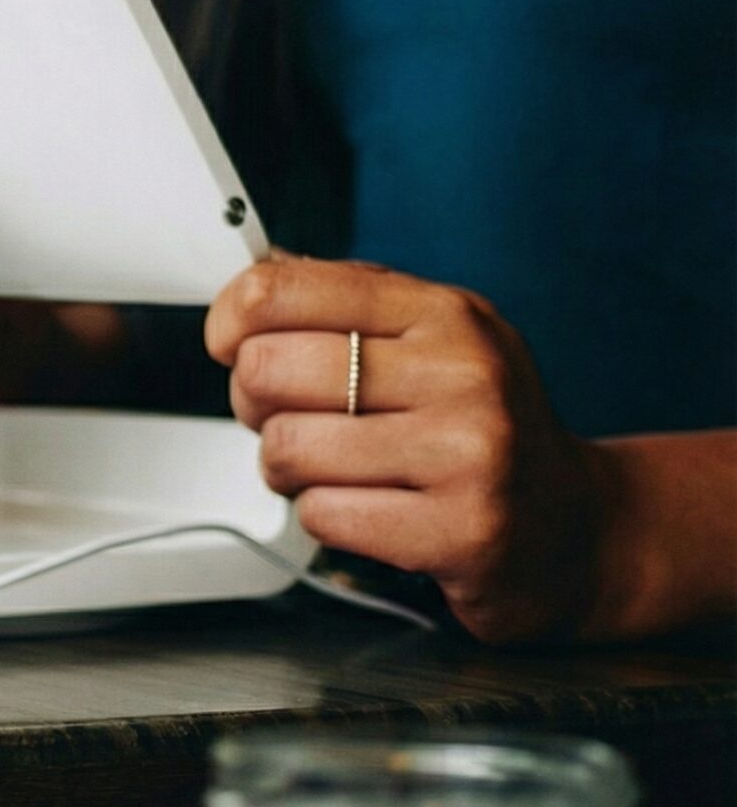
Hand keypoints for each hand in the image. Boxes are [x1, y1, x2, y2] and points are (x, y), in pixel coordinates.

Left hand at [208, 256, 610, 642]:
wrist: (579, 530)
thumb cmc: (485, 430)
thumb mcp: (435, 340)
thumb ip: (347, 299)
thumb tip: (254, 275)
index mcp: (444, 313)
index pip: (283, 290)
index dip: (230, 319)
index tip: (228, 343)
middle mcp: (462, 373)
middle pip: (268, 369)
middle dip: (254, 403)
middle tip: (287, 418)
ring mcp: (467, 453)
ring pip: (286, 446)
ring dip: (287, 469)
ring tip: (333, 470)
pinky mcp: (462, 531)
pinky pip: (322, 514)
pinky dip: (324, 517)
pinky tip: (370, 510)